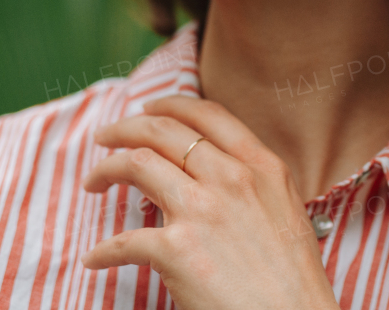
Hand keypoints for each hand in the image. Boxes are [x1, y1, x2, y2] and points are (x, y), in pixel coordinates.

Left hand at [81, 94, 339, 309]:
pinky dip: (103, 251)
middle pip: (162, 132)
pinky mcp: (176, 251)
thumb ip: (254, 185)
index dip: (170, 106)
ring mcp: (201, 211)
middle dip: (125, 129)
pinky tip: (96, 259)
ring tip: (93, 182)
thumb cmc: (294, 282)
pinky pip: (124, 241)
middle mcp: (230, 178)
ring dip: (105, 170)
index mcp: (261, 167)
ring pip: (136, 165)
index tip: (148, 110)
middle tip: (105, 136)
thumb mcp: (287, 212)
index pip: (207, 116)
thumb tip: (218, 173)